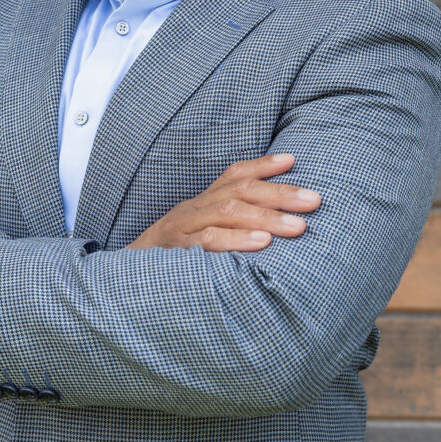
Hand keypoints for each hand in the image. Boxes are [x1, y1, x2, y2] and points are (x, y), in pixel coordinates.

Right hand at [127, 152, 320, 251]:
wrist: (126, 281)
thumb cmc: (172, 260)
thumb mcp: (200, 236)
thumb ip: (229, 228)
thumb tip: (275, 227)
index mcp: (201, 202)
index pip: (234, 174)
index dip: (263, 165)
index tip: (293, 160)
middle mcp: (194, 208)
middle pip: (239, 189)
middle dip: (280, 193)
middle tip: (314, 200)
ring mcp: (184, 227)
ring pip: (228, 211)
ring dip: (267, 216)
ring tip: (299, 225)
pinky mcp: (178, 251)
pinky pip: (209, 241)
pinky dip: (237, 240)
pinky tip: (263, 243)